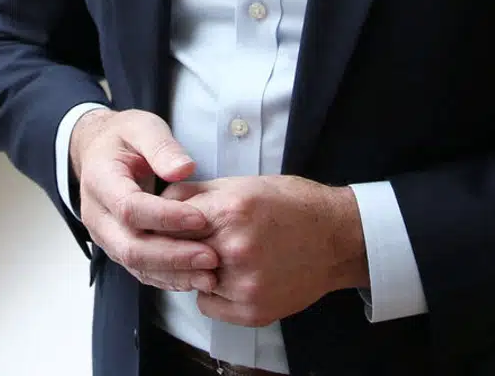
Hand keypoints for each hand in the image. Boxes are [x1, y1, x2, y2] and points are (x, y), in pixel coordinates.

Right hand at [70, 109, 220, 293]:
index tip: (200, 218)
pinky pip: (140, 270)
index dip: (165, 217)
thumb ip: (162, 147)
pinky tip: (196, 277)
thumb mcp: (142, 127)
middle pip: (130, 246)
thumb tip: (183, 169)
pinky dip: (168, 278)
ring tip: (210, 275)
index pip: (129, 207)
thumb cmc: (124, 138)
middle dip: (173, 255)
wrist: (99, 151)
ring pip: (135, 265)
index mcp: (100, 180)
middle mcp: (97, 214)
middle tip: (211, 256)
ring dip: (174, 273)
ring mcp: (105, 235)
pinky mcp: (117, 247)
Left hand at [159, 175, 368, 326]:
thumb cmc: (288, 204)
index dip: (163, 222)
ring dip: (196, 269)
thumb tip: (158, 201)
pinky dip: (214, 292)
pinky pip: (208, 304)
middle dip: (177, 246)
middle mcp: (234, 249)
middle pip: (176, 252)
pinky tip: (233, 275)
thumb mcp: (238, 184)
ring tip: (221, 255)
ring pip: (189, 279)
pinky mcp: (253, 310)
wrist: (335, 237)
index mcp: (228, 211)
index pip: (168, 222)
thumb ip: (193, 193)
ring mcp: (244, 283)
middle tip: (190, 241)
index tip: (163, 224)